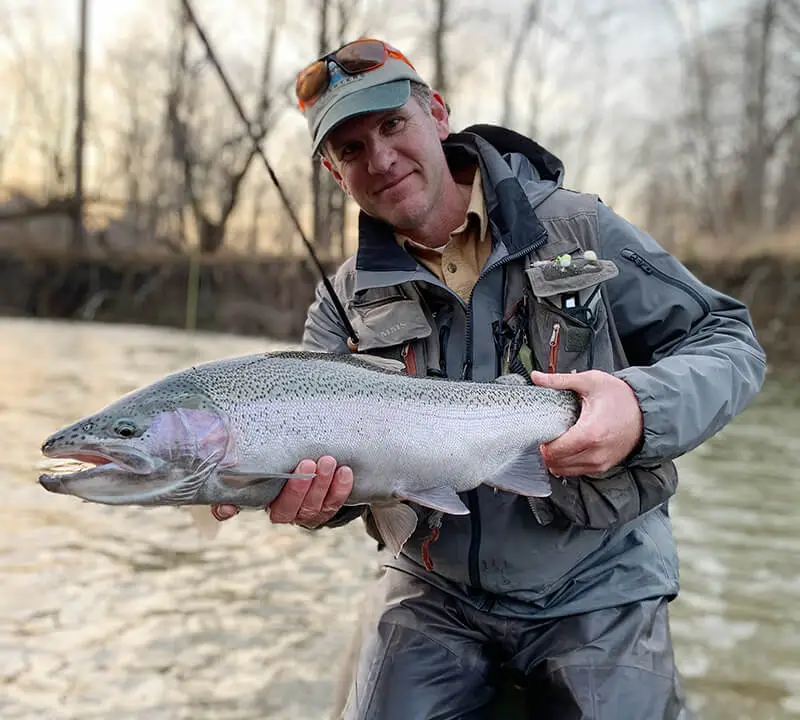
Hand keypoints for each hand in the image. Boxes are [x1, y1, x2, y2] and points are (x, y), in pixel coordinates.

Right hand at [210, 456, 352, 527]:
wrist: (304, 466)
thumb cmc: (274, 468)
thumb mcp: (255, 473)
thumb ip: (238, 483)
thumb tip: (224, 509)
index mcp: (267, 504)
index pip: (259, 507)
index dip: (262, 502)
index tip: (251, 494)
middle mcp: (287, 514)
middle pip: (294, 508)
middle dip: (301, 486)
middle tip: (309, 463)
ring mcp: (308, 513)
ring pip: (316, 506)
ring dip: (324, 484)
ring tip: (329, 461)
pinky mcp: (327, 508)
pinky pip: (335, 503)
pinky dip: (341, 488)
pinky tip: (345, 471)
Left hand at [530, 370, 643, 476]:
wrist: (646, 411)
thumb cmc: (620, 396)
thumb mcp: (590, 382)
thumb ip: (560, 381)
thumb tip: (536, 377)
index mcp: (591, 433)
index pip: (555, 451)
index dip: (542, 442)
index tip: (542, 431)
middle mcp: (596, 453)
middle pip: (556, 463)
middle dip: (547, 450)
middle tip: (548, 435)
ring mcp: (601, 463)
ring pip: (565, 471)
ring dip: (556, 458)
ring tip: (558, 440)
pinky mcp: (603, 467)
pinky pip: (577, 471)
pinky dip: (567, 463)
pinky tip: (568, 447)